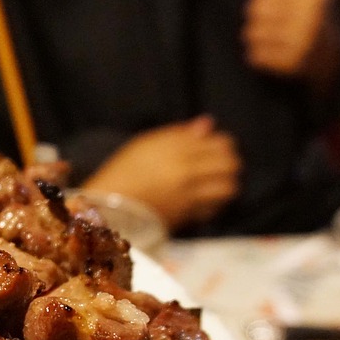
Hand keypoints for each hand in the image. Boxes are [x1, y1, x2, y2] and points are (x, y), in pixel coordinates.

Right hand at [81, 117, 241, 229]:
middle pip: (230, 165)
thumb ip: (179, 134)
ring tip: (215, 184)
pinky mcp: (186, 215)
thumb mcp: (146, 144)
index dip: (222, 145)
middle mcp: (187, 172)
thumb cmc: (125, 171)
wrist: (108, 205)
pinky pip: (214, 208)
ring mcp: (188, 195)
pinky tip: (204, 200)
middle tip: (219, 166)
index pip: (220, 143)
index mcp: (177, 150)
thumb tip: (208, 124)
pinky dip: (215, 203)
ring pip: (228, 188)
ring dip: (226, 184)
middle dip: (229, 164)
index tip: (213, 148)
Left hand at [243, 0, 339, 86]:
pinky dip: (257, 55)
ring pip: (252, 33)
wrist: (332, 59)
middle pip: (255, 9)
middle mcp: (308, 19)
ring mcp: (300, 42)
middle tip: (262, 22)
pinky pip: (256, 55)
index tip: (268, 3)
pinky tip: (268, 53)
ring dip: (255, 36)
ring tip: (264, 37)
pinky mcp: (291, 63)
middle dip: (256, 16)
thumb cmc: (321, 19)